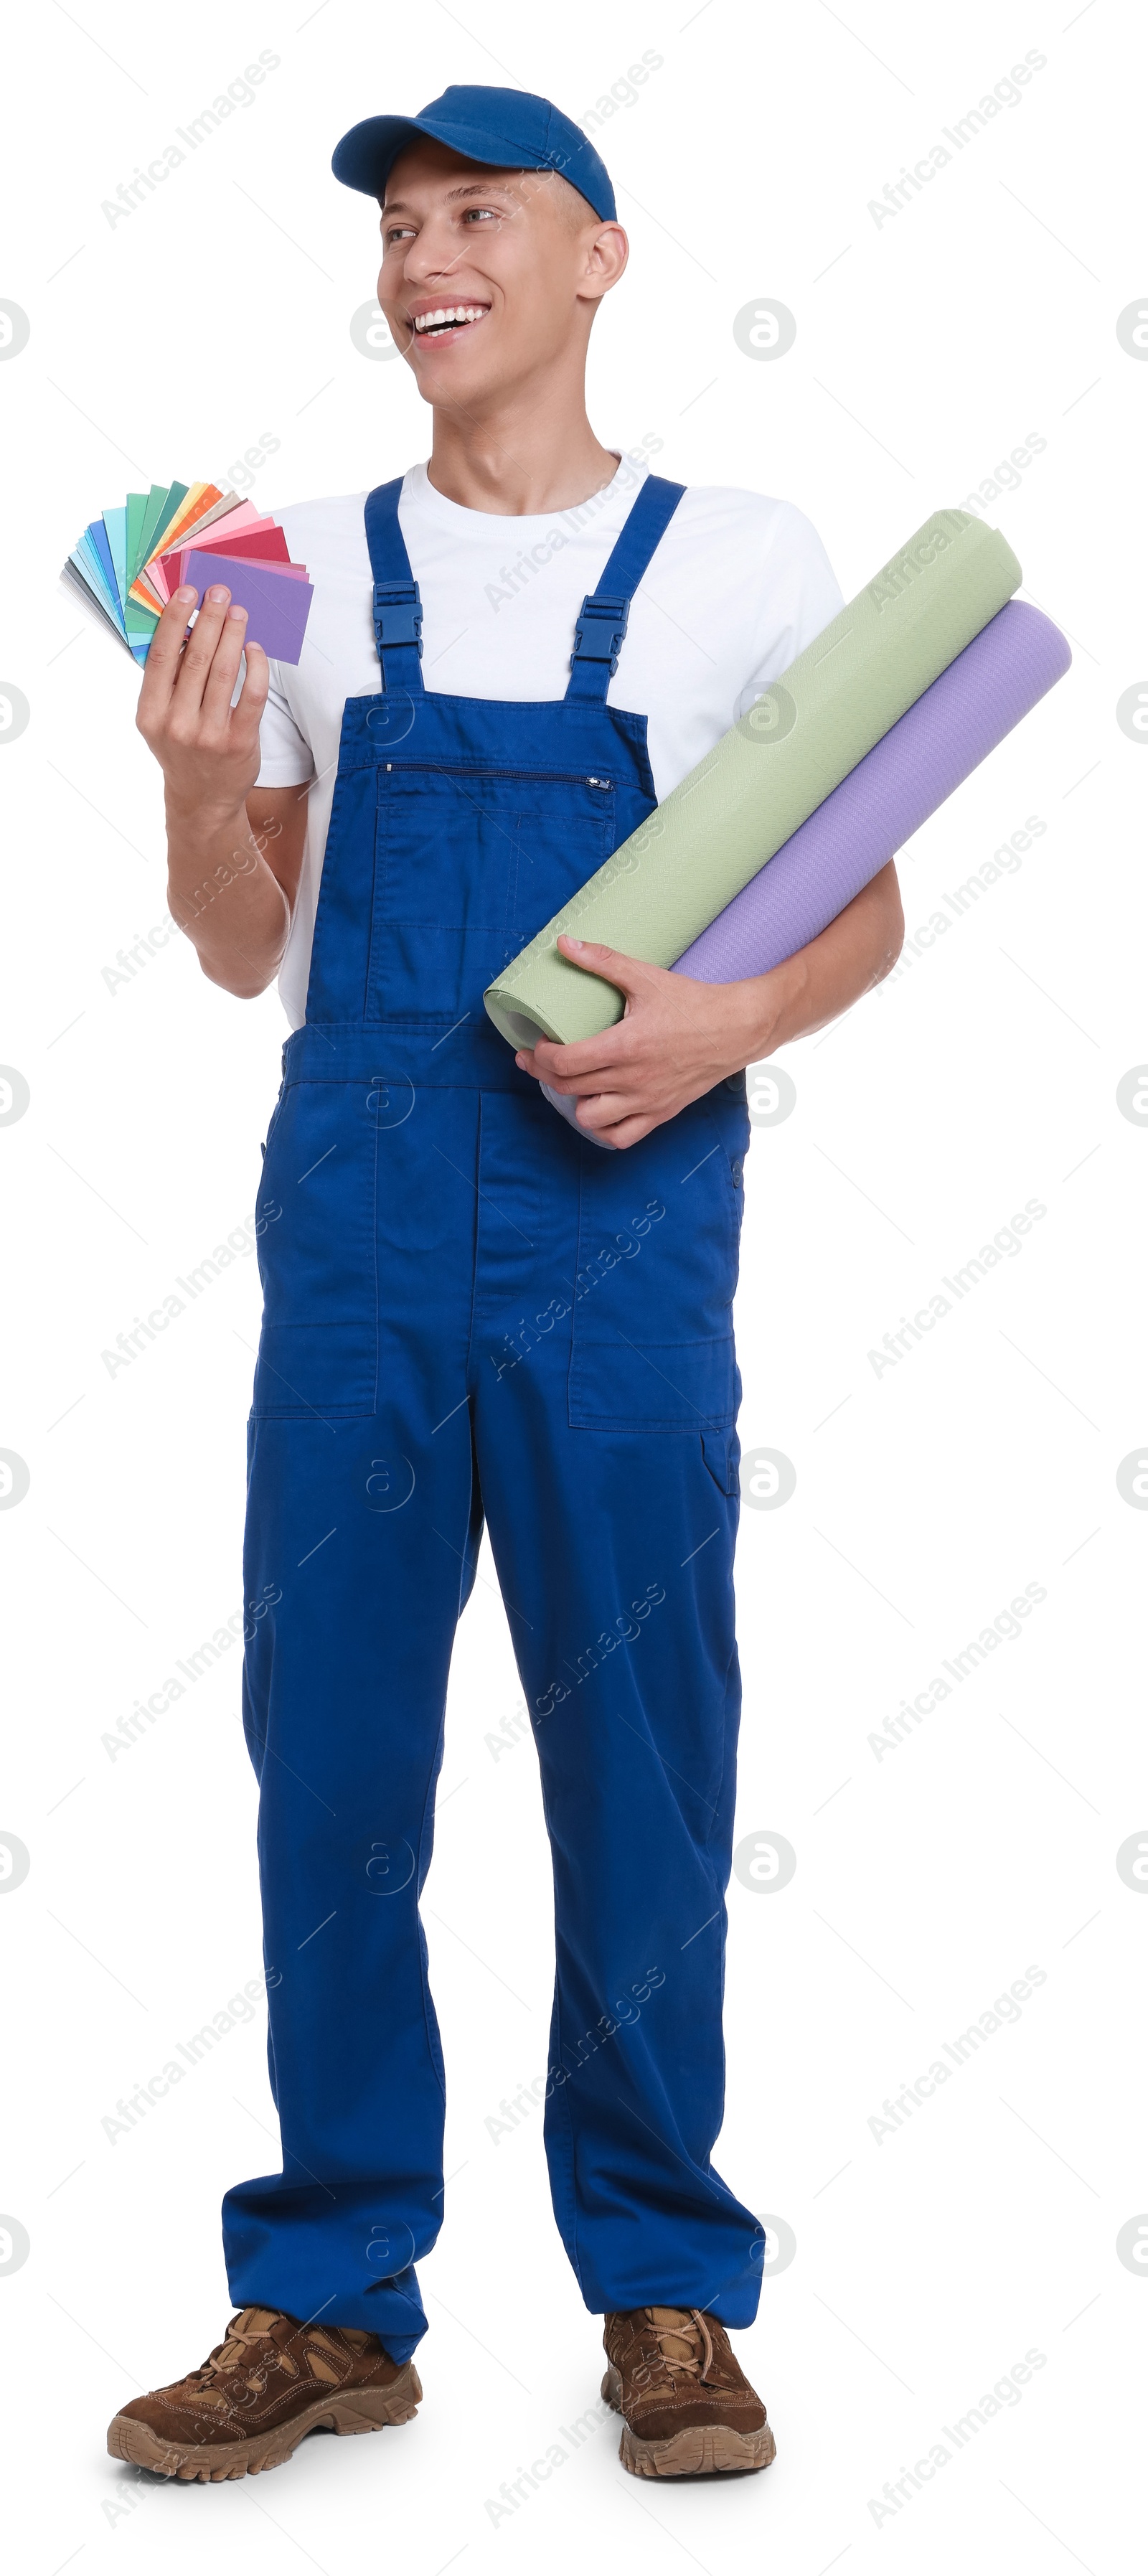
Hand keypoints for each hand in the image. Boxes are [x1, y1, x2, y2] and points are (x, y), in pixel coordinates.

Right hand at [136, 581, 268, 822]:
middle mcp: (177, 724)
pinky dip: (255, 666)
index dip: (175, 620)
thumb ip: (165, 682)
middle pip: (195, 658)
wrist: (202, 801)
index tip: (187, 593)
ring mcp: (209, 735)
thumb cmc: (182, 752)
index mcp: (150, 714)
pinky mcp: (240, 742)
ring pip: (224, 672)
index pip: (162, 657)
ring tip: (240, 613)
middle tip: (220, 593)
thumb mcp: (159, 721)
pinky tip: (255, 648)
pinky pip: (252, 694)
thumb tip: (183, 628)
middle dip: (210, 619)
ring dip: (234, 635)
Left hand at [515, 935, 781, 1147]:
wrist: (738, 1028)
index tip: (537, 1043)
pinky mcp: (661, 1113)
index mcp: (626, 1046)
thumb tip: (565, 943)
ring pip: (590, 1119)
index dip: (542, 1055)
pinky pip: (621, 1137)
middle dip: (545, 1074)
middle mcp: (633, 1079)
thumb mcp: (646, 977)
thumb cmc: (693, 1002)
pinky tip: (601, 1107)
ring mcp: (647, 1101)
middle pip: (569, 1089)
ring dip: (574, 1102)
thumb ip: (603, 961)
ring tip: (572, 1084)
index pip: (565, 1063)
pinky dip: (605, 1128)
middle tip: (539, 1059)